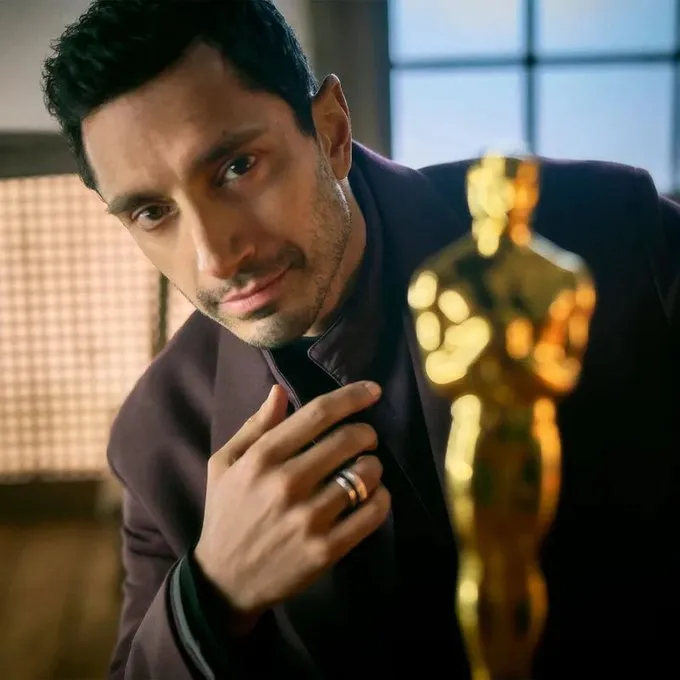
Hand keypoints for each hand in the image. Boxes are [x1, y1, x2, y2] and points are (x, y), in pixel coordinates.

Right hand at [193, 381, 389, 627]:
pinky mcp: (326, 550)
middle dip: (366, 433)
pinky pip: (371, 514)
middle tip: (367, 437)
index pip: (317, 414)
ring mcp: (308, 518)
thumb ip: (254, 427)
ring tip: (367, 468)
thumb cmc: (226, 514)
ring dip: (374, 465)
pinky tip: (374, 495)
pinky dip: (381, 498)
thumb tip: (279, 391)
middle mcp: (286, 483)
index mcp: (262, 458)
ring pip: (364, 475)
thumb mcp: (224, 464)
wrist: (224, 581)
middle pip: (347, 440)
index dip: (351, 397)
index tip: (373, 390)